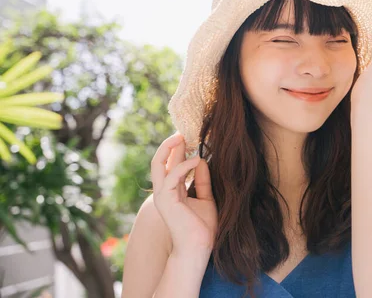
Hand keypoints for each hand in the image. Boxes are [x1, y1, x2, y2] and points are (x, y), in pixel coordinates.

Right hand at [151, 133, 217, 255]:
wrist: (198, 249)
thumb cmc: (202, 228)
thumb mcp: (206, 198)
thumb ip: (202, 181)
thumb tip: (201, 160)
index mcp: (172, 191)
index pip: (170, 164)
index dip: (178, 149)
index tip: (189, 135)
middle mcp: (164, 191)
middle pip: (160, 161)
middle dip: (170, 144)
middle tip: (182, 130)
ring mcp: (162, 196)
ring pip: (158, 164)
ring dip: (169, 148)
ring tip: (182, 136)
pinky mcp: (165, 201)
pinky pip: (172, 176)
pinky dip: (183, 166)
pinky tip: (196, 160)